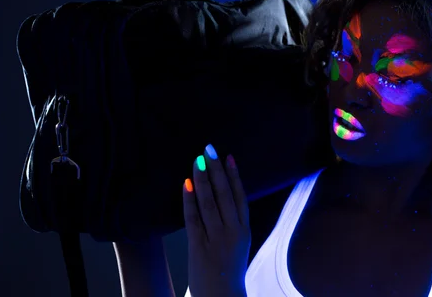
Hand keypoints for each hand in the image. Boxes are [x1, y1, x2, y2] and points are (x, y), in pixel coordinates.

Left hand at [183, 144, 250, 296]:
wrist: (222, 296)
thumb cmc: (228, 269)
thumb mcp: (238, 243)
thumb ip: (233, 222)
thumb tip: (223, 195)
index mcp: (245, 230)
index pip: (240, 196)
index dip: (234, 175)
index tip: (228, 156)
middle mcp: (233, 232)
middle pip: (224, 195)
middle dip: (216, 170)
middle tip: (209, 149)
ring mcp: (216, 239)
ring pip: (209, 203)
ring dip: (203, 179)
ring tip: (197, 160)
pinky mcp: (198, 247)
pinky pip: (193, 219)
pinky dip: (189, 200)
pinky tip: (187, 184)